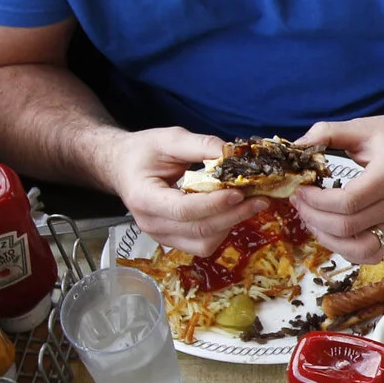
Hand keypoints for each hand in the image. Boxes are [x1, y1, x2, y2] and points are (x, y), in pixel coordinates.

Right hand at [97, 126, 247, 254]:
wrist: (123, 167)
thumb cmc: (143, 152)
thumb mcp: (168, 138)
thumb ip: (199, 144)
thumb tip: (232, 153)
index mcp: (143, 197)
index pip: (183, 209)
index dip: (214, 203)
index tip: (239, 192)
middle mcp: (150, 223)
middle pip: (198, 229)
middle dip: (233, 215)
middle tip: (260, 199)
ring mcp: (161, 236)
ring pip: (203, 243)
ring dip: (230, 224)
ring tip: (249, 204)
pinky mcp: (173, 239)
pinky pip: (202, 244)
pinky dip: (222, 229)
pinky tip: (232, 211)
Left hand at [291, 115, 383, 262]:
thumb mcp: (364, 127)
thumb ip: (328, 132)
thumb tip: (297, 145)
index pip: (348, 202)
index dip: (317, 201)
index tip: (301, 189)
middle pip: (347, 227)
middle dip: (314, 217)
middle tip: (298, 202)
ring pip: (358, 249)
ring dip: (328, 239)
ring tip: (311, 220)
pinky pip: (370, 255)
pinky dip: (347, 252)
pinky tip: (332, 234)